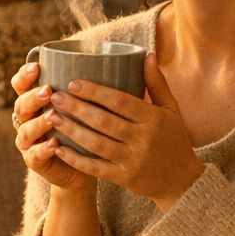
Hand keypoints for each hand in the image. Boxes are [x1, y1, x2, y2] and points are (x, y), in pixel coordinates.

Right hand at [10, 61, 93, 192]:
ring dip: (39, 123)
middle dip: (33, 97)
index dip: (24, 75)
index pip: (21, 83)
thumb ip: (102, 85)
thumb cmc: (93, 127)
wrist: (89, 164)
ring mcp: (30, 141)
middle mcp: (28, 119)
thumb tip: (140, 57)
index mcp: (36, 100)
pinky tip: (55, 146)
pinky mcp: (35, 161)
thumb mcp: (94, 104)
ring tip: (53, 117)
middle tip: (49, 91)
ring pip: (26, 131)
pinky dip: (43, 150)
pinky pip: (35, 155)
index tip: (37, 66)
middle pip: (21, 105)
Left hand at [46, 53, 203, 210]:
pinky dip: (76, 159)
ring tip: (52, 117)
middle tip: (55, 97)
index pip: (121, 101)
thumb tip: (146, 54)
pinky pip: (95, 168)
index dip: (95, 92)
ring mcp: (133, 161)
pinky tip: (59, 148)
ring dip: (72, 130)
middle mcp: (143, 139)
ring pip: (96, 144)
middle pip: (104, 121)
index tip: (73, 83)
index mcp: (154, 119)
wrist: (182, 181)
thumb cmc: (174, 139)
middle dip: (77, 108)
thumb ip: (156, 83)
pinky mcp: (124, 179)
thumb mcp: (171, 109)